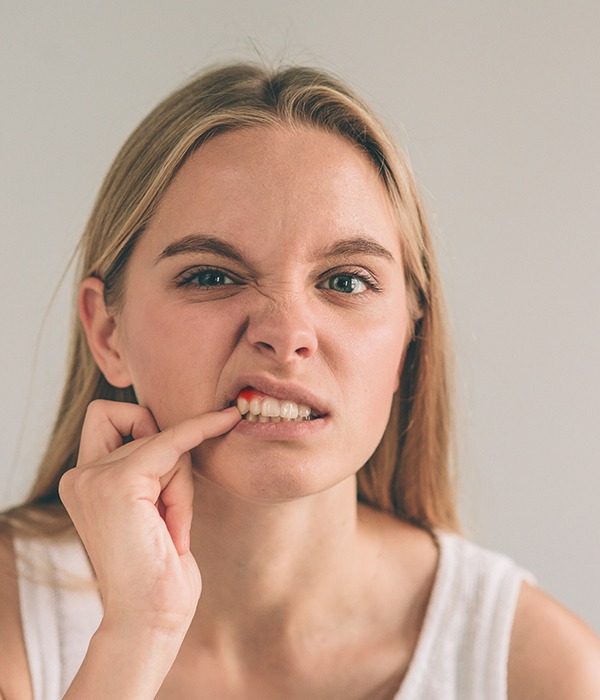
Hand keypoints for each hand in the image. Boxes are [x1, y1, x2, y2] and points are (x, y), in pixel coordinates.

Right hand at [59, 400, 240, 640]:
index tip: (181, 426)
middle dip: (172, 466)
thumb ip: (147, 470)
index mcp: (82, 482)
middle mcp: (79, 476)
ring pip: (164, 442)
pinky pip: (173, 441)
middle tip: (170, 518)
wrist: (149, 619)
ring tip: (171, 531)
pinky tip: (226, 420)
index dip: (141, 420)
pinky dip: (201, 430)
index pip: (108, 417)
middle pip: (144, 429)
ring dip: (181, 485)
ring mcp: (94, 478)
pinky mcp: (119, 483)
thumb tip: (178, 430)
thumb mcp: (148, 509)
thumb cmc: (157, 571)